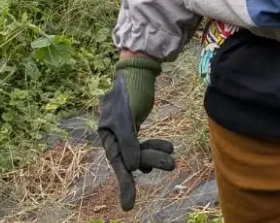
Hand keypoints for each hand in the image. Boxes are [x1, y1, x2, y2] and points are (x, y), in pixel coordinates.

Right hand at [97, 57, 175, 211]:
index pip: (118, 163)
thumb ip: (129, 141)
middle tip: (172, 164)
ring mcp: (125, 133)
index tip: (128, 207)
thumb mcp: (127, 115)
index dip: (125, 184)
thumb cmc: (129, 91)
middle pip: (133, 158)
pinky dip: (155, 148)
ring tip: (172, 157)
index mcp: (107, 135)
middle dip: (152, 161)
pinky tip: (167, 148)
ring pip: (141, 152)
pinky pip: (144, 145)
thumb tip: (134, 167)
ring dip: (156, 155)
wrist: (137, 72)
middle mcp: (114, 137)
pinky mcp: (135, 128)